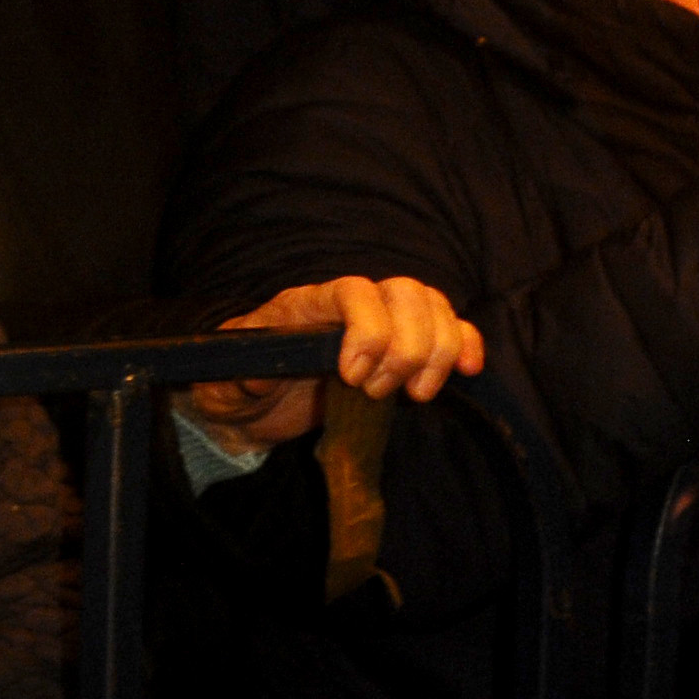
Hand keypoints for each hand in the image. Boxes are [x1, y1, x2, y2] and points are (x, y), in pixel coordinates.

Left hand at [178, 273, 483, 448]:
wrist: (252, 406)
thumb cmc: (240, 386)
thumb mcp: (230, 381)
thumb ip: (245, 372)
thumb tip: (263, 369)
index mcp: (308, 304)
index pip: (353, 292)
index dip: (368, 329)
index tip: (353, 377)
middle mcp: (351, 305)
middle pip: (404, 293)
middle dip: (406, 348)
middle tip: (381, 393)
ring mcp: (384, 322)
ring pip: (432, 307)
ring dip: (438, 351)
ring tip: (416, 395)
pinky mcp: (405, 348)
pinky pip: (449, 329)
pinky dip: (466, 344)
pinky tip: (468, 371)